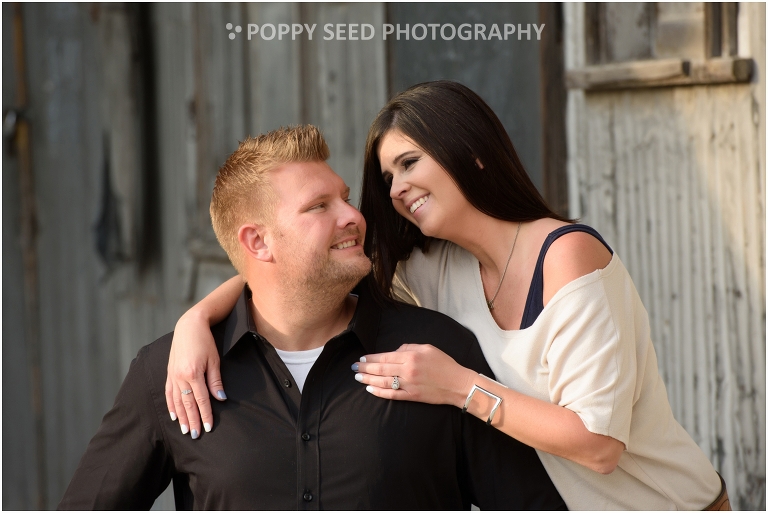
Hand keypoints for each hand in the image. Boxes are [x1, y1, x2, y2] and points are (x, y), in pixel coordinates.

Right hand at [165, 310, 225, 438]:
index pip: (201, 400)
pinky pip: (169, 393)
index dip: (206, 415)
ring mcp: (172, 375)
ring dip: (182, 417)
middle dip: (193, 421)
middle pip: (188, 404)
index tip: (209, 428)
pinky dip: (171, 405)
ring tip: (185, 430)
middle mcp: (180, 376)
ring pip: (177, 401)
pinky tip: (174, 415)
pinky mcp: (169, 372)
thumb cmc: (205, 342)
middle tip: (196, 435)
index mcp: (193, 373)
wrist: (189, 326)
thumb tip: (220, 399)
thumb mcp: (215, 360)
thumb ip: (216, 381)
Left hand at [353, 344, 476, 407]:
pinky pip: (392, 395)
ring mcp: (408, 385)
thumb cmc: (444, 364)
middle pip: (381, 369)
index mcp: (411, 357)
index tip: (362, 358)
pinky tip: (370, 389)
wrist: (457, 384)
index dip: (371, 358)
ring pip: (383, 382)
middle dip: (365, 368)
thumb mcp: (427, 348)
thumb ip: (409, 347)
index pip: (385, 357)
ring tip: (358, 377)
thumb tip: (394, 352)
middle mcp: (407, 371)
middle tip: (354, 367)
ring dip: (368, 379)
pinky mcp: (411, 396)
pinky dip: (379, 392)